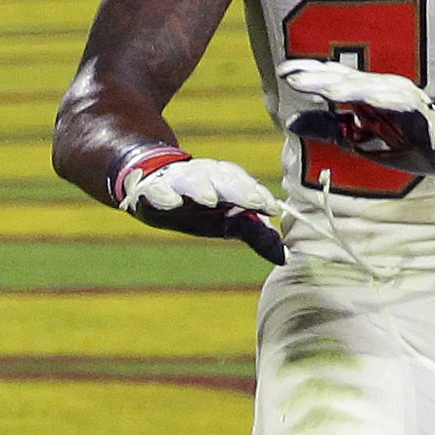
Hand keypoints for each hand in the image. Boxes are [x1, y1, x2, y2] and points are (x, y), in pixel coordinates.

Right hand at [117, 148, 288, 263]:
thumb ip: (256, 235)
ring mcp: (177, 180)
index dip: (259, 196)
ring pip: (192, 180)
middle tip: (253, 202)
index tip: (271, 209)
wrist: (152, 187)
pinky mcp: (151, 189)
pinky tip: (171, 203)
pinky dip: (163, 195)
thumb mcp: (228, 221)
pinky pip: (156, 190)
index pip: (247, 185)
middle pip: (225, 179)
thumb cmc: (197, 207)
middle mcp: (205, 175)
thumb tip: (284, 258)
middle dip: (239, 190)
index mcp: (227, 180)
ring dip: (201, 188)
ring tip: (210, 199)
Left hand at [281, 57, 434, 175]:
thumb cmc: (404, 142)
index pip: (335, 79)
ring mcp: (403, 98)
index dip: (310, 73)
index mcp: (366, 95)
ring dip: (346, 86)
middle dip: (320, 76)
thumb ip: (328, 128)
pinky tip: (365, 100)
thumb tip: (291, 120)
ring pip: (371, 87)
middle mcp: (383, 90)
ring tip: (323, 88)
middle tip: (290, 75)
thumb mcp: (356, 140)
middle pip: (348, 79)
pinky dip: (382, 100)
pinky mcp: (420, 112)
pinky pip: (400, 103)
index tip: (282, 71)